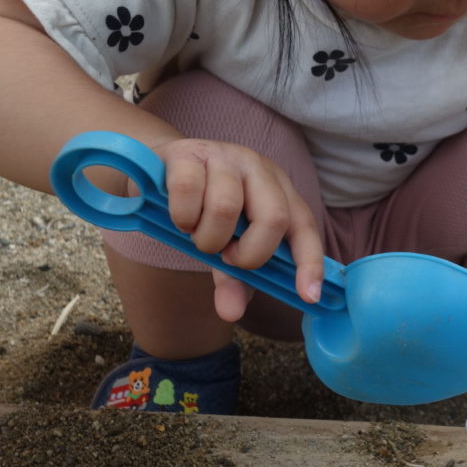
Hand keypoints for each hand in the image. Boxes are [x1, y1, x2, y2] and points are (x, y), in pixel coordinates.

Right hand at [152, 138, 323, 320]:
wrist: (157, 169)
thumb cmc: (203, 210)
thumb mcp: (225, 245)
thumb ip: (233, 279)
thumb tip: (230, 313)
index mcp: (278, 190)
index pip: (304, 227)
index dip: (310, 263)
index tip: (309, 296)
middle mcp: (258, 169)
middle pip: (274, 218)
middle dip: (251, 254)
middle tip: (228, 257)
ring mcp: (225, 157)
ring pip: (227, 207)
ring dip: (208, 237)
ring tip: (198, 235)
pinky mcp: (187, 153)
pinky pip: (189, 191)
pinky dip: (182, 217)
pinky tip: (179, 218)